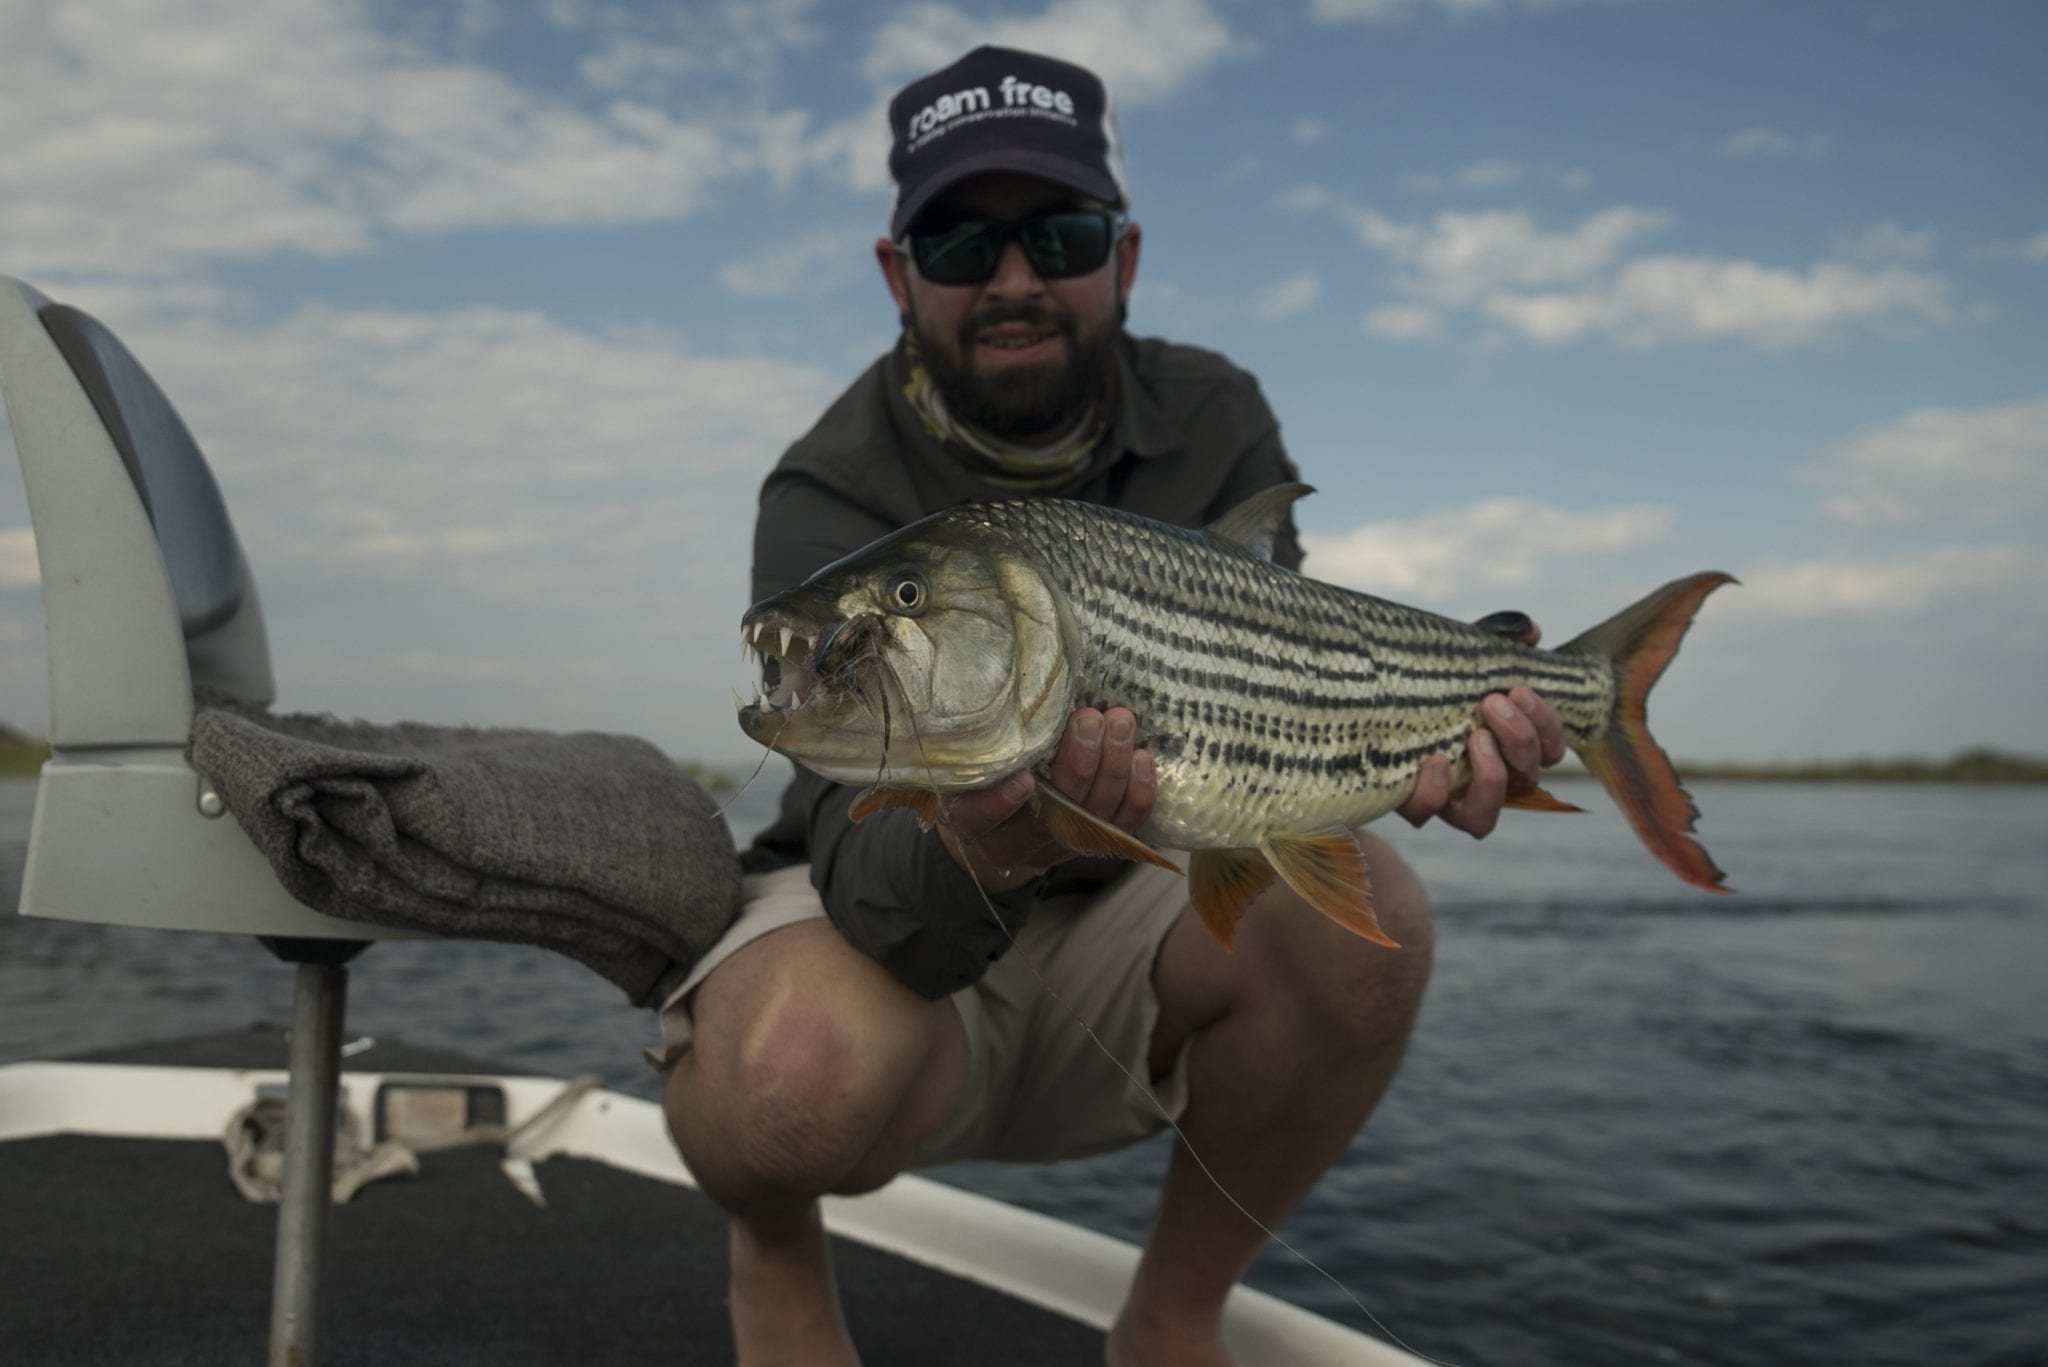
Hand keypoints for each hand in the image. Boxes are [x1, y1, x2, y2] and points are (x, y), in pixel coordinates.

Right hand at [938, 707, 1155, 893]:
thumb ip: (980, 740)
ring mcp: (1059, 847)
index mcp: (971, 821)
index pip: (978, 818)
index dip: (1000, 803)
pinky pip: (1126, 825)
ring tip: (1120, 721)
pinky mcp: (1094, 844)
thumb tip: (1011, 696)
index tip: (1024, 778)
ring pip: (1096, 815)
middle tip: (1089, 719)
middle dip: (1079, 762)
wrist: (1002, 821)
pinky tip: (1141, 756)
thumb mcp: (966, 757)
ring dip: (1114, 765)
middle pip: (1054, 812)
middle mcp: (1016, 844)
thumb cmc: (982, 773)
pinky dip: (1139, 791)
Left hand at [1399, 611, 1565, 837]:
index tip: (1519, 689)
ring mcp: (1450, 799)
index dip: (1544, 725)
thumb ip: (1498, 641)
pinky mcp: (1412, 804)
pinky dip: (1435, 792)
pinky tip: (1433, 759)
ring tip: (1475, 736)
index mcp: (1510, 747)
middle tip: (1491, 702)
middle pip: (1529, 777)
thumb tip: (1531, 632)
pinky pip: (1428, 814)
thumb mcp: (1463, 658)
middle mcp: (1487, 780)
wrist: (1363, 704)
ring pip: (1485, 817)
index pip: (1549, 750)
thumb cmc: (1429, 683)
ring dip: (1492, 776)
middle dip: (1520, 738)